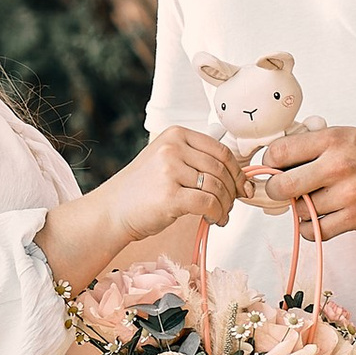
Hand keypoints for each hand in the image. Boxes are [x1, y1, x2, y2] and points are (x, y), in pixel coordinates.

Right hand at [111, 126, 247, 248]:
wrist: (112, 210)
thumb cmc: (142, 189)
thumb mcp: (166, 160)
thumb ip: (196, 160)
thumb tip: (238, 174)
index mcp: (176, 134)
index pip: (220, 150)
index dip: (237, 171)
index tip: (243, 185)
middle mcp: (173, 148)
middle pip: (221, 168)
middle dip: (233, 190)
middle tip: (232, 205)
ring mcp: (170, 170)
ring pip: (217, 187)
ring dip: (225, 205)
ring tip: (221, 215)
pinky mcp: (170, 195)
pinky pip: (208, 203)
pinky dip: (217, 214)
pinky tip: (213, 220)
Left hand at [254, 124, 355, 239]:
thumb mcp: (345, 135)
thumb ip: (313, 145)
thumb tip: (275, 159)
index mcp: (332, 140)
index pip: (279, 153)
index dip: (270, 163)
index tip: (273, 169)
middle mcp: (337, 166)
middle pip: (282, 186)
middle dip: (276, 192)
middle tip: (283, 191)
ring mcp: (347, 194)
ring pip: (299, 212)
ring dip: (301, 210)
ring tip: (314, 202)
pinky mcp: (355, 218)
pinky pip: (315, 232)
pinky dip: (311, 228)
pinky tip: (319, 218)